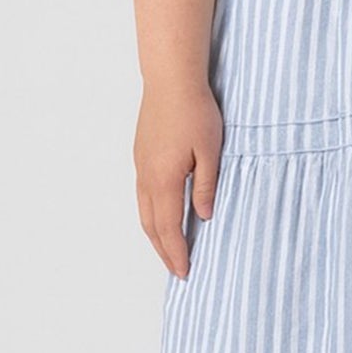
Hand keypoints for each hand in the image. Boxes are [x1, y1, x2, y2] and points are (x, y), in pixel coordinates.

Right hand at [133, 82, 224, 277]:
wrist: (170, 80)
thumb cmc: (194, 111)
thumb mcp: (210, 151)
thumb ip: (206, 186)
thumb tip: (203, 216)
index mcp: (164, 180)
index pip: (169, 228)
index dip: (176, 253)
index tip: (184, 272)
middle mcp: (146, 177)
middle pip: (151, 225)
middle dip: (164, 251)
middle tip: (177, 270)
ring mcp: (141, 166)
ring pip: (144, 211)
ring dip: (155, 234)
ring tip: (169, 249)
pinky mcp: (141, 155)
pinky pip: (143, 196)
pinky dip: (151, 215)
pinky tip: (162, 216)